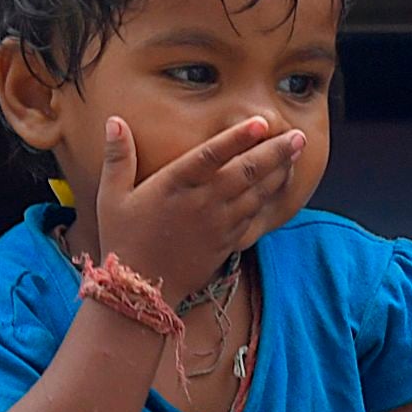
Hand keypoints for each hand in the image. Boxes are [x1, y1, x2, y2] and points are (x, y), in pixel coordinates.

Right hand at [95, 110, 305, 298]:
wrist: (141, 291)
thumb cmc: (124, 239)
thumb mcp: (111, 196)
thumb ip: (118, 157)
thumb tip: (114, 121)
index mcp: (174, 185)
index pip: (211, 155)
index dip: (237, 138)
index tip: (261, 122)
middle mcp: (202, 202)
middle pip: (246, 172)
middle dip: (275, 152)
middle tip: (299, 136)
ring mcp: (218, 223)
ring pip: (256, 193)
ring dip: (279, 172)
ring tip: (297, 153)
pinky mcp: (227, 241)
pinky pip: (254, 215)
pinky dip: (270, 197)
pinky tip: (281, 183)